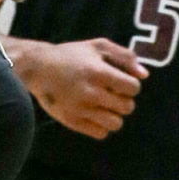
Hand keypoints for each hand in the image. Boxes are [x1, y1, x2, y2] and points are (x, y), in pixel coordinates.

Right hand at [18, 38, 147, 139]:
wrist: (35, 67)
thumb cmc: (69, 55)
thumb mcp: (97, 46)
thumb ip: (125, 56)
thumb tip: (144, 76)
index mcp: (98, 72)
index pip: (133, 88)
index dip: (129, 85)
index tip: (117, 81)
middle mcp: (90, 92)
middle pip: (127, 107)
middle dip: (122, 100)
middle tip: (109, 93)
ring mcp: (79, 109)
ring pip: (115, 123)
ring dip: (113, 115)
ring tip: (102, 105)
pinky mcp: (70, 121)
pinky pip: (100, 133)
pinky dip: (101, 126)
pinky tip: (93, 114)